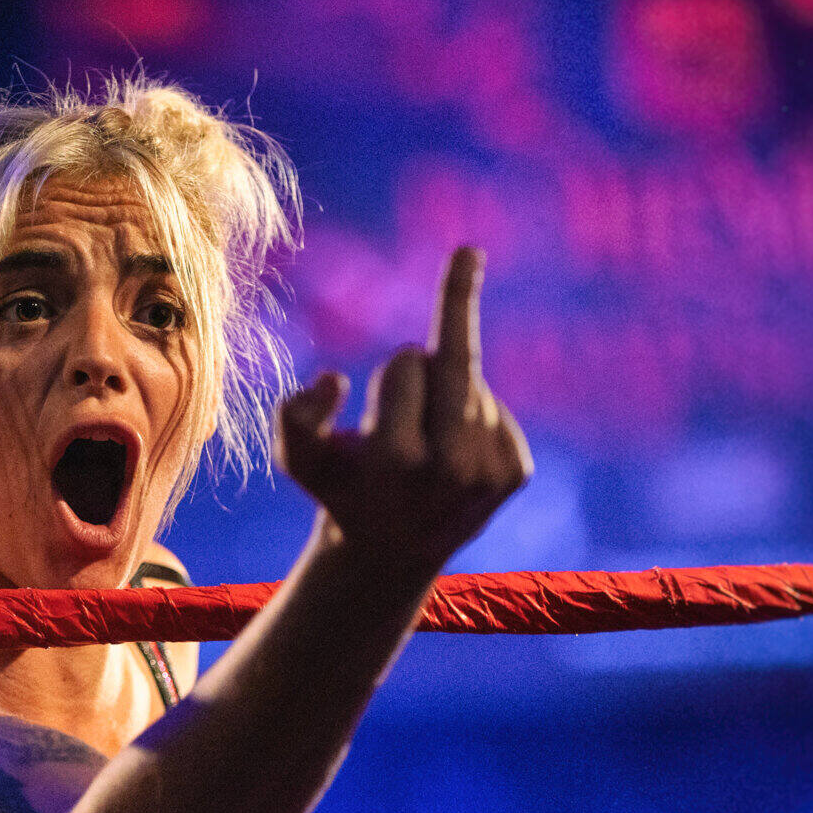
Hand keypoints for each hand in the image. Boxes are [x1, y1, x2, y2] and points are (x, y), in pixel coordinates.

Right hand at [275, 246, 532, 576]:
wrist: (390, 553)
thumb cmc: (341, 489)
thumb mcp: (300, 459)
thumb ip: (296, 417)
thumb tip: (332, 381)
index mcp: (398, 460)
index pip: (406, 364)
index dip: (391, 371)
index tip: (465, 258)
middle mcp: (452, 469)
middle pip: (451, 362)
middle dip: (436, 340)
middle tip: (458, 275)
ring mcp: (491, 473)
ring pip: (472, 385)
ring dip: (443, 396)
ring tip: (419, 443)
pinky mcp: (516, 473)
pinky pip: (495, 410)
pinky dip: (470, 418)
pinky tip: (448, 453)